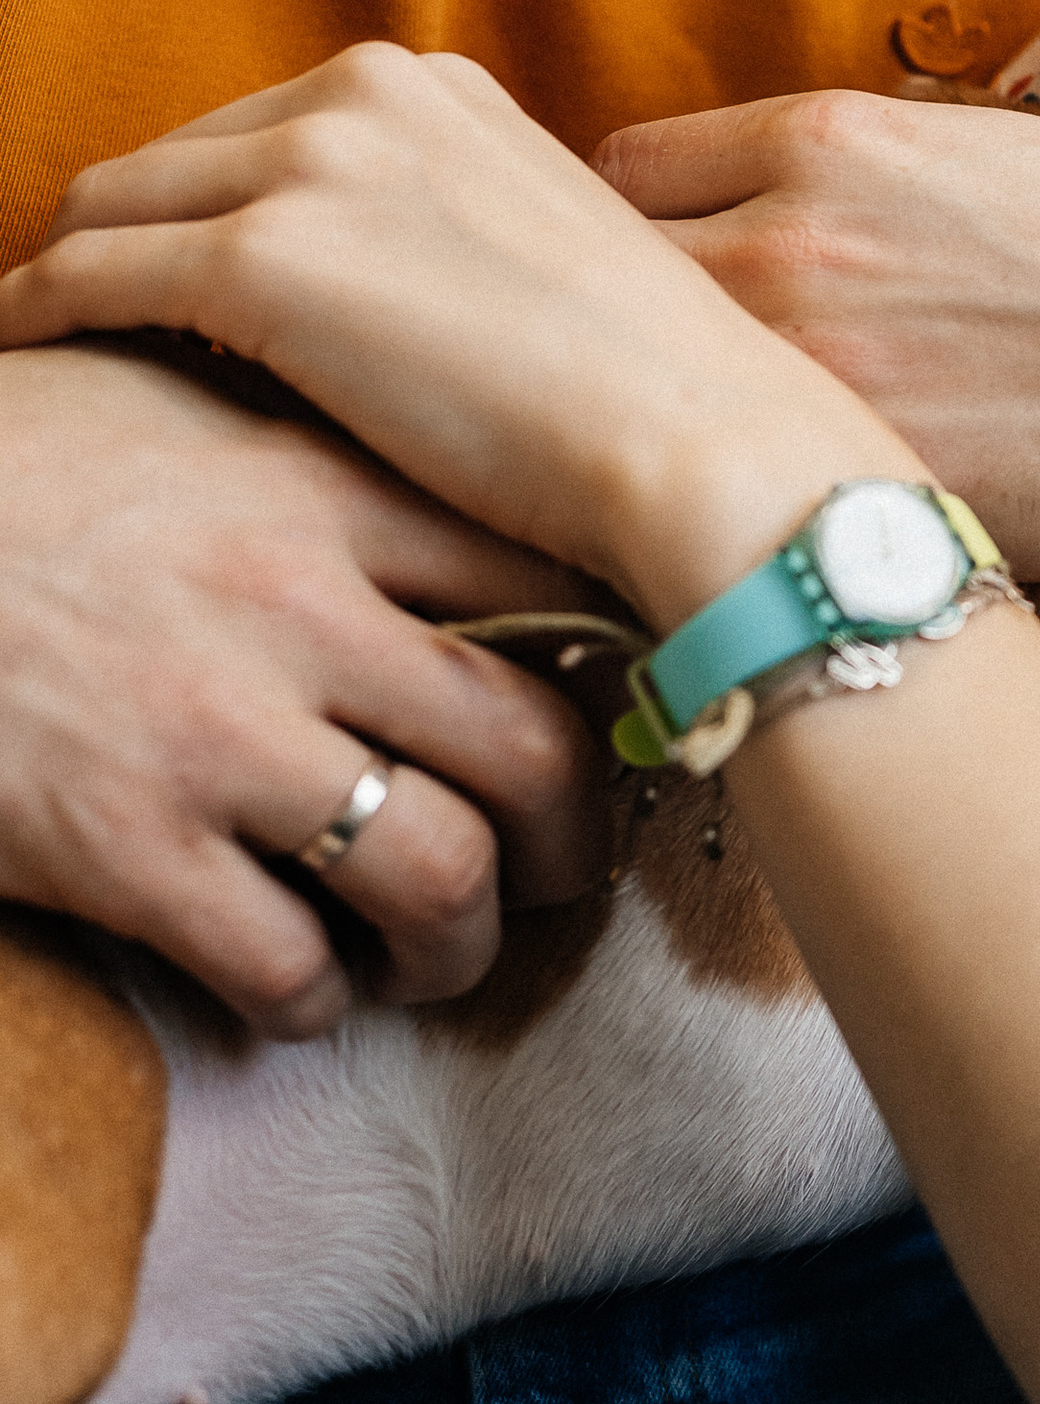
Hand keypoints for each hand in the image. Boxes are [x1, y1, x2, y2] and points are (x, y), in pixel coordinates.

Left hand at [0, 50, 896, 668]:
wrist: (701, 447)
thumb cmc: (648, 399)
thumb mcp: (544, 262)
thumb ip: (446, 239)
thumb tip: (373, 305)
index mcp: (437, 89)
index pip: (258, 132)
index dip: (200, 212)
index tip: (166, 282)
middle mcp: (366, 95)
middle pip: (170, 158)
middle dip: (122, 237)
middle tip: (79, 329)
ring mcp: (310, 168)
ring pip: (106, 205)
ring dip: (64, 281)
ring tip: (39, 356)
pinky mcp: (259, 260)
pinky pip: (83, 278)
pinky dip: (38, 320)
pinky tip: (23, 375)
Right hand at [0, 340, 615, 1036]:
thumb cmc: (4, 461)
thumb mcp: (170, 402)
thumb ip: (305, 441)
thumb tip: (436, 461)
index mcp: (319, 488)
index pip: (545, 570)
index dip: (611, 660)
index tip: (614, 709)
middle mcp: (294, 609)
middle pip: (532, 746)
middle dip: (573, 836)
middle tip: (557, 870)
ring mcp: (211, 733)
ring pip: (438, 875)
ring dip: (460, 940)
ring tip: (440, 949)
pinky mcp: (121, 849)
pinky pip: (286, 966)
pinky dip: (316, 1001)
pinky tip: (299, 986)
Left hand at [595, 91, 1039, 579]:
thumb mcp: (977, 146)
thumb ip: (837, 161)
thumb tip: (730, 193)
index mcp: (825, 140)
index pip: (619, 168)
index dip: (627, 220)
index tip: (646, 259)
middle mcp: (788, 246)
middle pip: (597, 280)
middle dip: (612, 317)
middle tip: (642, 358)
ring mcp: (806, 377)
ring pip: (637, 392)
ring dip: (648, 411)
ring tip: (683, 434)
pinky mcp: (844, 486)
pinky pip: (717, 488)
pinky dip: (717, 493)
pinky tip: (751, 501)